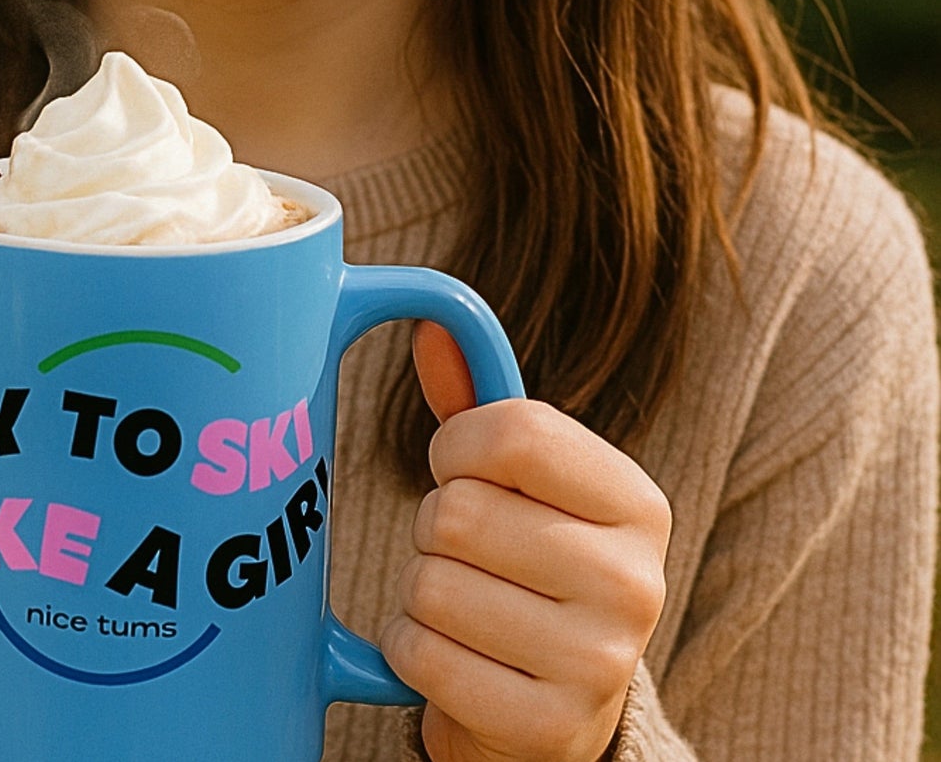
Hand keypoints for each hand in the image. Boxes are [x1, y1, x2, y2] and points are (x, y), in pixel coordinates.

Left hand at [380, 324, 670, 761]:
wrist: (550, 705)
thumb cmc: (524, 566)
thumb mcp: (516, 480)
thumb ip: (476, 403)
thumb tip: (431, 327)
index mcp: (638, 501)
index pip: (512, 431)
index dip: (455, 446)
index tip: (461, 471)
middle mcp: (636, 582)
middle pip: (458, 510)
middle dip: (435, 527)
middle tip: (469, 555)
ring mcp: (599, 664)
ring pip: (430, 584)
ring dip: (421, 593)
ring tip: (465, 607)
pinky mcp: (546, 729)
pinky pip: (420, 656)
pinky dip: (411, 651)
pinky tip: (455, 655)